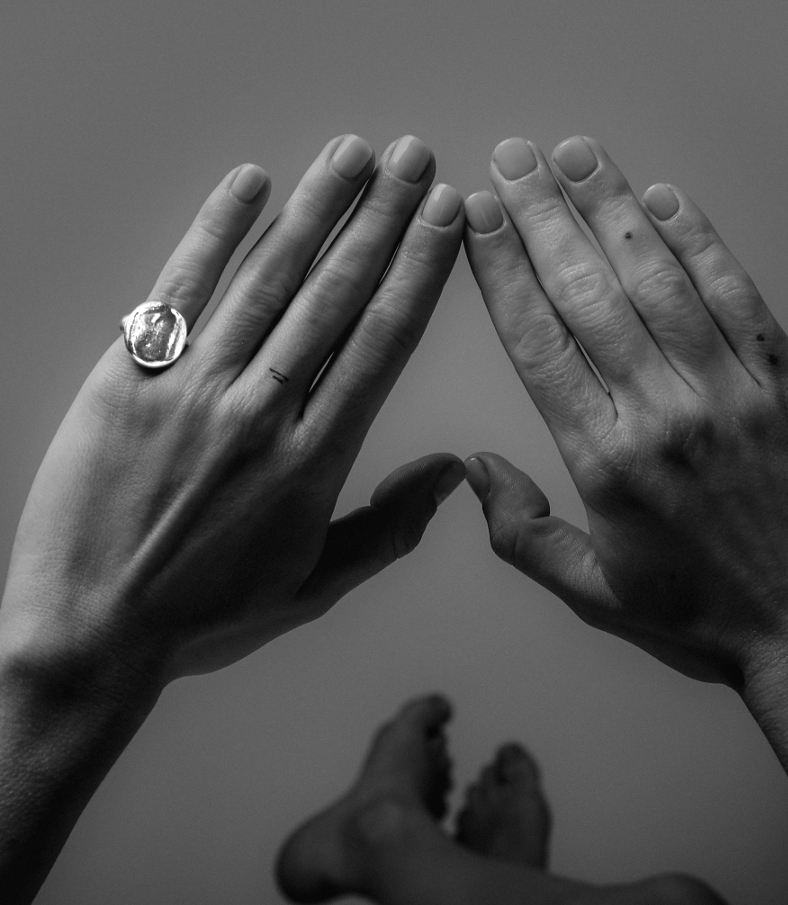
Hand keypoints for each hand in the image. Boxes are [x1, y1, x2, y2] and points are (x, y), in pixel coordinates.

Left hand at [0, 136, 464, 698]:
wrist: (92, 625)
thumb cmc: (202, 613)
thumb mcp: (312, 585)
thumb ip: (389, 527)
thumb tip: (452, 473)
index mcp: (313, 463)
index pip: (380, 345)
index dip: (417, 273)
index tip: (444, 221)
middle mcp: (260, 413)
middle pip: (333, 296)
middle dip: (379, 220)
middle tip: (412, 159)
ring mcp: (192, 390)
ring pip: (266, 279)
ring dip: (314, 210)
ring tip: (352, 154)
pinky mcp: (129, 378)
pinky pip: (179, 290)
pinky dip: (215, 233)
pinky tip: (250, 185)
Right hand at [462, 137, 787, 687]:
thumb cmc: (708, 618)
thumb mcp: (597, 596)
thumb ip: (523, 536)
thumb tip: (474, 472)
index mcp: (606, 462)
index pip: (540, 344)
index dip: (502, 272)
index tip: (478, 220)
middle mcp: (662, 414)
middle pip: (588, 293)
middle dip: (542, 218)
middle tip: (513, 161)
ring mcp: (730, 391)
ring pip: (659, 278)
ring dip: (611, 209)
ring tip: (576, 156)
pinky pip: (737, 294)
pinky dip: (700, 241)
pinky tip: (665, 202)